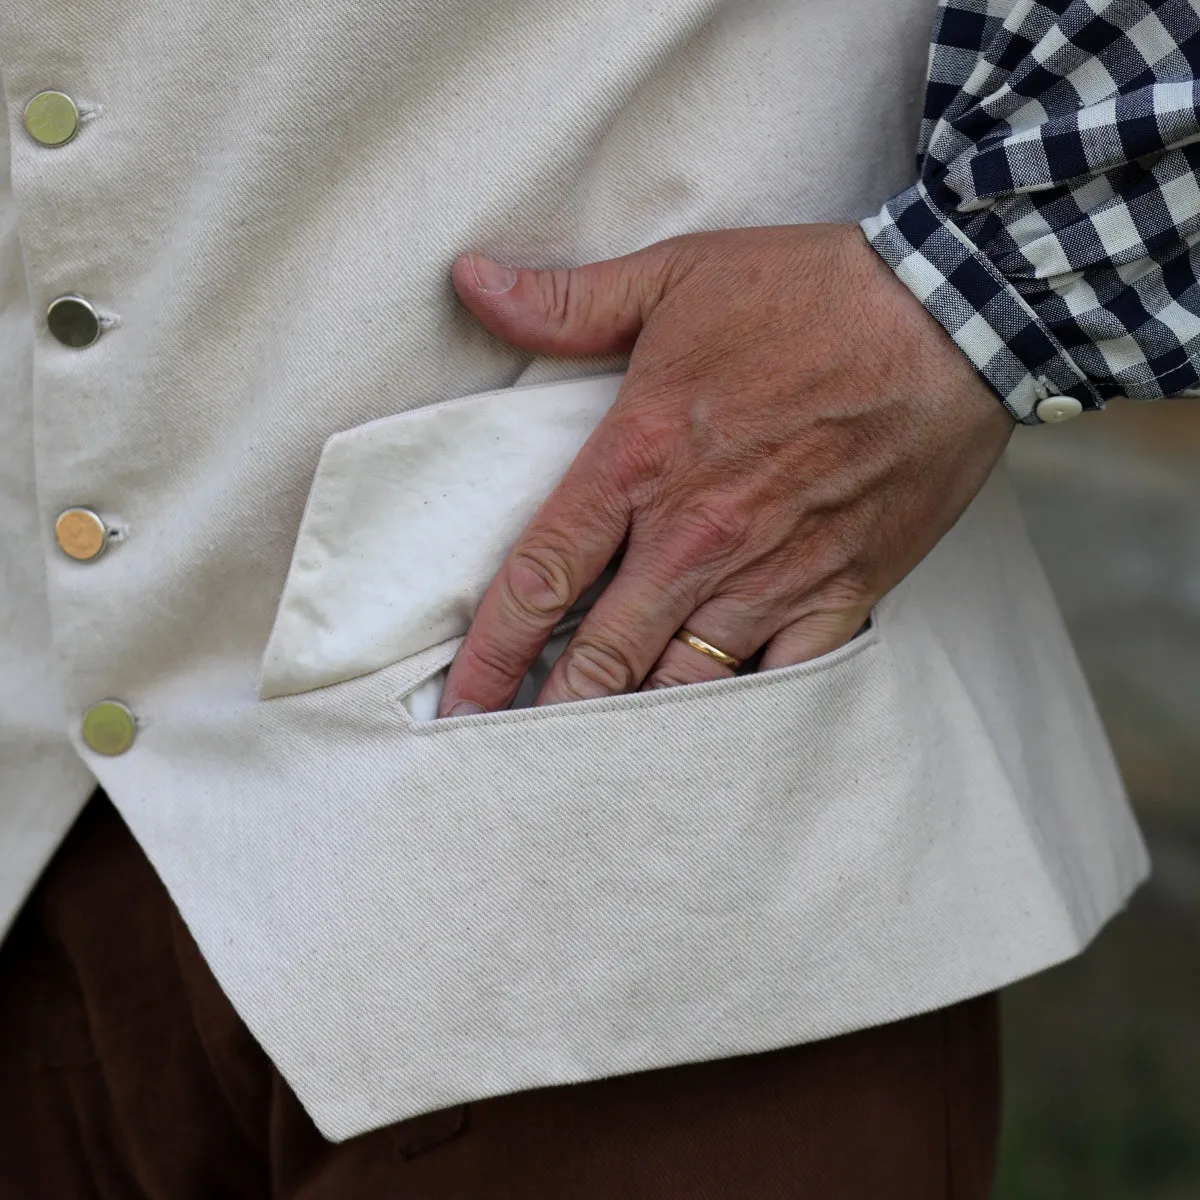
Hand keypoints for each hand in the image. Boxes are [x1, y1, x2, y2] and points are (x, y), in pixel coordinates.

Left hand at [437, 224, 1012, 716]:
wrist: (954, 317)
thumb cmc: (809, 295)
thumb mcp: (676, 276)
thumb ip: (569, 302)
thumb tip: (472, 284)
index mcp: (641, 459)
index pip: (540, 577)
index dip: (489, 653)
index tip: (456, 704)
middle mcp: (696, 534)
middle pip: (600, 656)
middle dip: (546, 713)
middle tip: (505, 755)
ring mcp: (771, 573)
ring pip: (680, 685)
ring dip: (631, 728)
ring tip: (590, 765)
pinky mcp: (839, 593)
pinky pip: (776, 681)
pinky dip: (735, 717)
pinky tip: (702, 744)